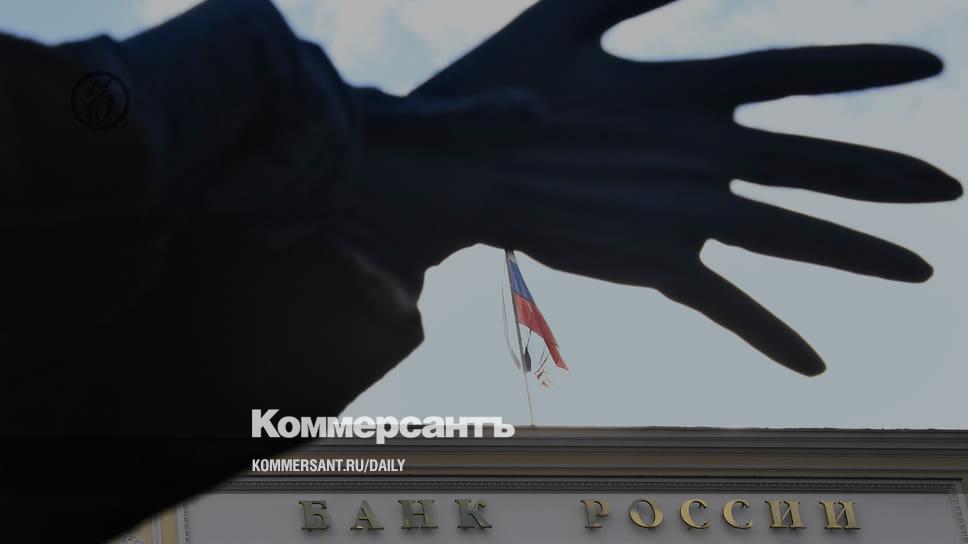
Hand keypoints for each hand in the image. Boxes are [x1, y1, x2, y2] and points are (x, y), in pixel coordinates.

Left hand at [343, 0, 961, 375]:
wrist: (446, 160)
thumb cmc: (494, 83)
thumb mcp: (567, 14)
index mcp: (684, 93)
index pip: (790, 72)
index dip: (859, 65)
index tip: (929, 58)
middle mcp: (697, 155)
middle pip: (810, 161)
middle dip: (882, 175)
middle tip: (952, 188)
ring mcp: (679, 210)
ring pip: (785, 234)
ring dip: (853, 253)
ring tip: (920, 270)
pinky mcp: (650, 259)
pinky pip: (720, 300)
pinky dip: (766, 333)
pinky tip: (816, 365)